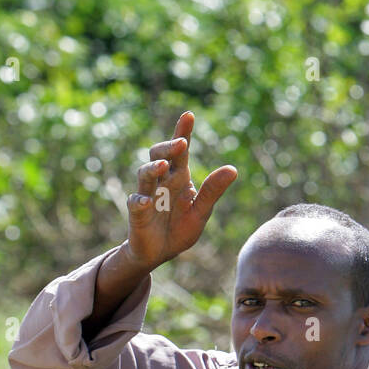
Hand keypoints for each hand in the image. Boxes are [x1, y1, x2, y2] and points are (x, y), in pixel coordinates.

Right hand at [126, 111, 236, 269]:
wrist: (160, 253)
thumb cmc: (180, 229)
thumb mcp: (201, 211)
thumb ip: (213, 191)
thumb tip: (233, 169)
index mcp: (178, 177)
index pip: (180, 151)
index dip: (183, 132)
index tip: (189, 115)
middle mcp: (161, 181)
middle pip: (159, 154)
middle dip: (168, 147)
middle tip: (181, 143)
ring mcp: (147, 195)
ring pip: (145, 174)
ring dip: (153, 168)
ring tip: (164, 165)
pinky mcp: (137, 213)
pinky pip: (135, 203)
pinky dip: (139, 201)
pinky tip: (146, 202)